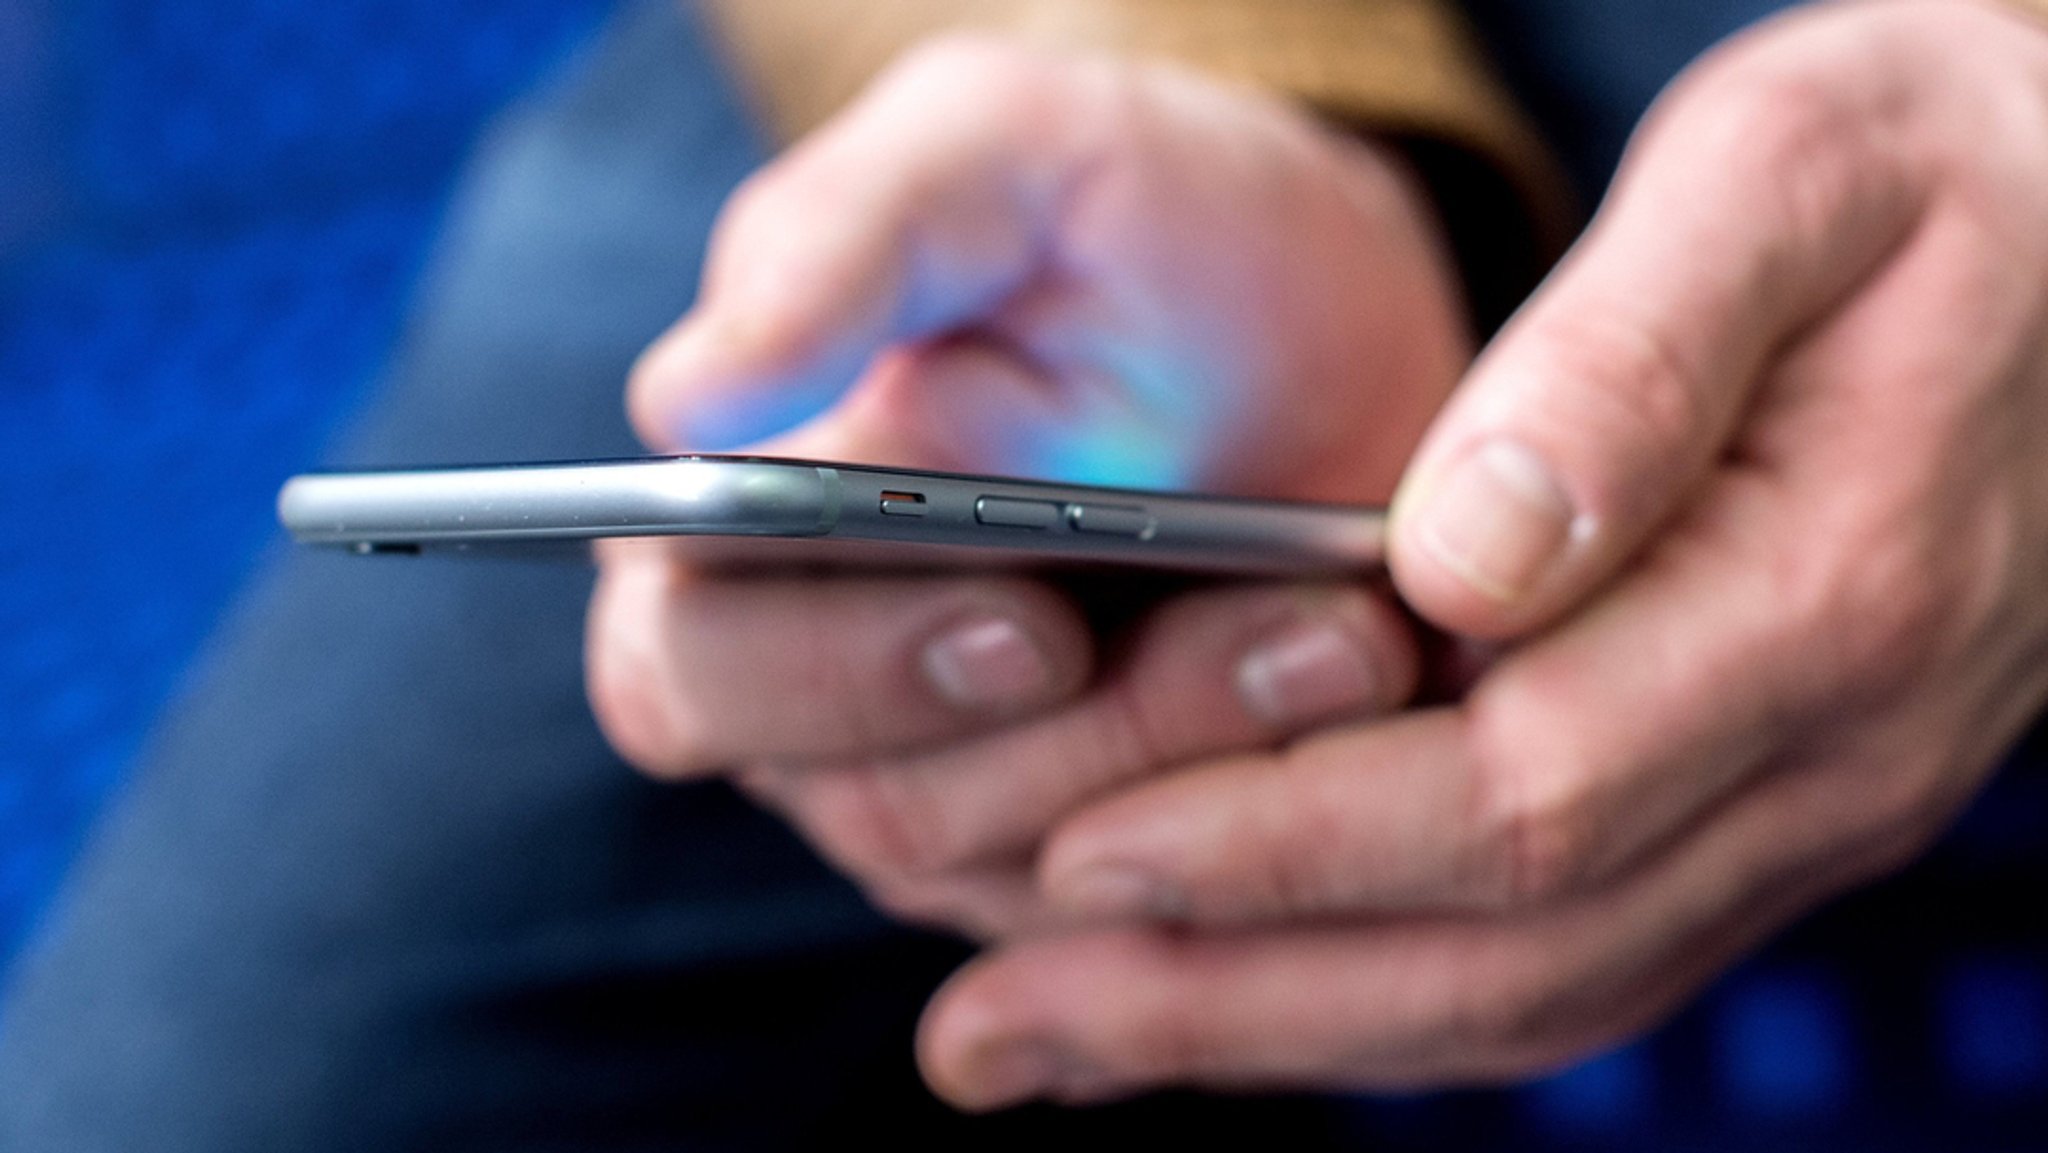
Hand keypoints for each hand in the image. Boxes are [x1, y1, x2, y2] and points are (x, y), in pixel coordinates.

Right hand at [588, 37, 1469, 937]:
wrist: (1306, 321)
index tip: (1029, 623)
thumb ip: (840, 240)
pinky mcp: (1092, 856)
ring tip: (1356, 636)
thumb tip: (685, 400)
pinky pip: (1161, 906)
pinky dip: (1270, 821)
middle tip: (1286, 626)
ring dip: (1216, 758)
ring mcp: (954, 794)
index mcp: (725, 542)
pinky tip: (1365, 705)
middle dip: (1102, 731)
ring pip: (1047, 867)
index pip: (693, 668)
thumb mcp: (1001, 156)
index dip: (842, 673)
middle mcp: (814, 696)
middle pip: (887, 805)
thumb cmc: (1129, 222)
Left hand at [917, 0, 2047, 1108]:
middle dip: (1229, 989)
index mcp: (1824, 600)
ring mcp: (1804, 802)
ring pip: (1524, 993)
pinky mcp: (1765, 800)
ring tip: (1057, 1038)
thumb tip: (1460, 556)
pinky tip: (1241, 988)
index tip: (1085, 849)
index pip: (1514, 795)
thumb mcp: (1797, 173)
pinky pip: (1568, 953)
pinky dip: (1380, 993)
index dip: (1284, 840)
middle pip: (1497, 948)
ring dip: (1277, 1029)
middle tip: (996, 1024)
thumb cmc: (1949, 171)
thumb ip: (1630, 362)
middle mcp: (1827, 754)